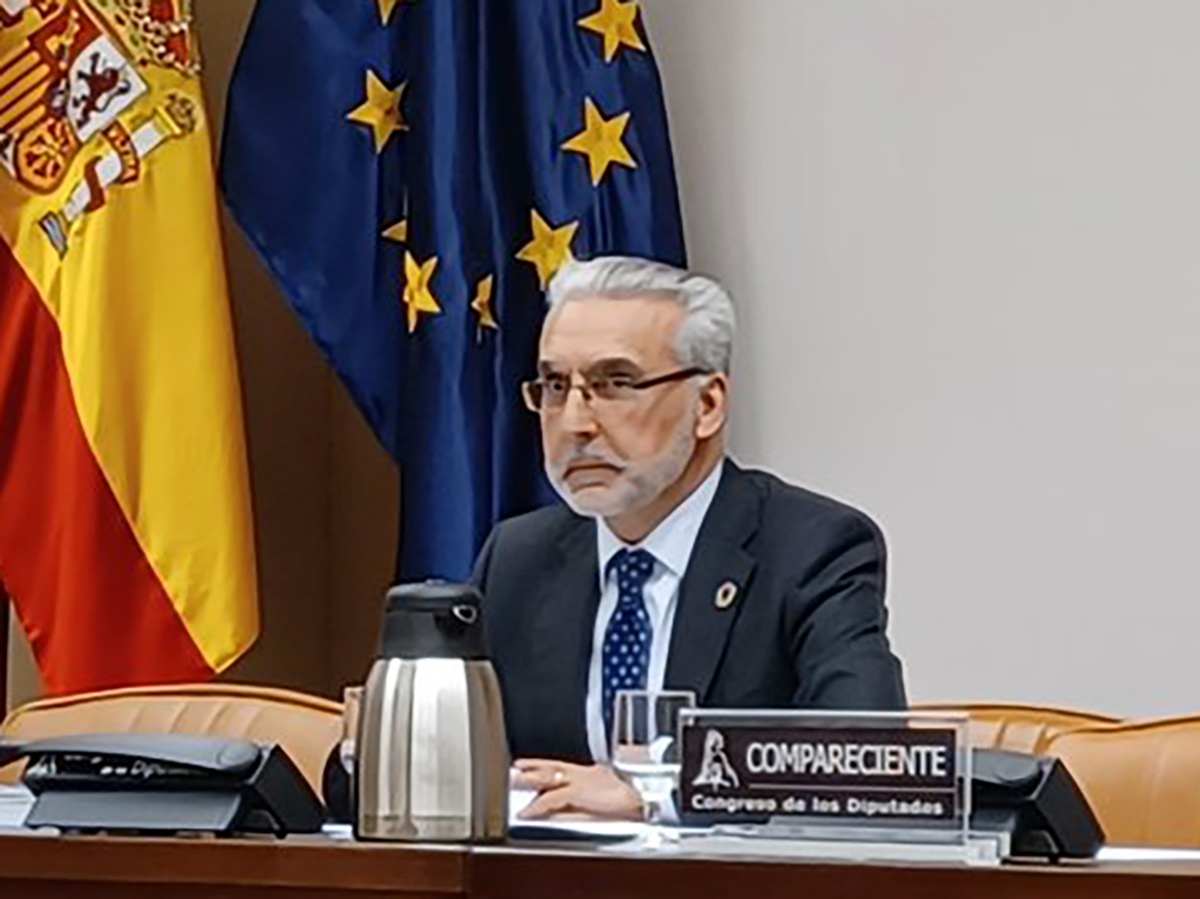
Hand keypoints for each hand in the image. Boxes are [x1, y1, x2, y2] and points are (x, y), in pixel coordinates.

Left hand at [512, 759, 644, 820]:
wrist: (647, 801)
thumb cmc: (632, 803)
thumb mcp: (608, 799)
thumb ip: (588, 801)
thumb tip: (567, 810)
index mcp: (592, 772)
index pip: (561, 765)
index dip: (541, 764)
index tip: (524, 764)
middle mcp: (584, 772)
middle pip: (552, 766)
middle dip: (531, 767)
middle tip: (512, 769)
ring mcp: (581, 779)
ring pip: (548, 776)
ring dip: (529, 780)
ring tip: (512, 782)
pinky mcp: (580, 791)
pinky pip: (553, 797)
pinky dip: (538, 805)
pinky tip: (527, 811)